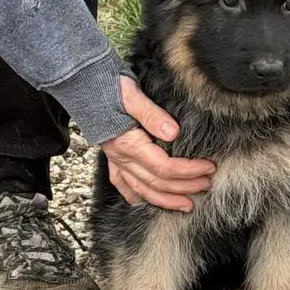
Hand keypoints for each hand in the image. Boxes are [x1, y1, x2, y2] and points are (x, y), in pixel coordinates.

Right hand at [99, 76, 215, 211]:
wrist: (82, 84)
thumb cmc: (108, 87)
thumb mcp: (132, 95)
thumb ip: (152, 115)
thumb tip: (173, 133)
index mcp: (129, 144)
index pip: (164, 167)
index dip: (188, 171)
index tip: (208, 168)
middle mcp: (122, 157)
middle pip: (157, 183)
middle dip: (184, 187)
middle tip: (206, 184)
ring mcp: (115, 160)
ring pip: (141, 190)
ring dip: (165, 200)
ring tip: (186, 204)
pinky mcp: (112, 157)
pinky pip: (122, 183)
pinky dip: (134, 195)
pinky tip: (141, 201)